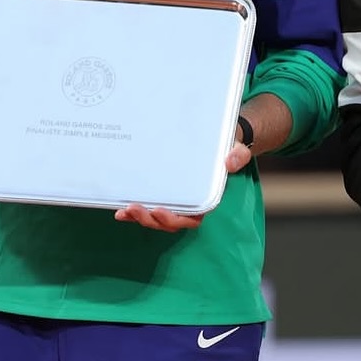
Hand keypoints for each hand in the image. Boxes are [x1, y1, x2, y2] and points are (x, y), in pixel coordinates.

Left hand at [114, 131, 252, 231]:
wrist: (224, 139)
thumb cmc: (230, 146)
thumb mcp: (237, 148)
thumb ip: (238, 155)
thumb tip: (230, 162)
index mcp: (208, 199)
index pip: (192, 218)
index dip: (174, 219)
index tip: (160, 211)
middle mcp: (192, 204)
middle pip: (170, 222)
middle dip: (150, 220)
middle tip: (133, 209)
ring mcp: (178, 200)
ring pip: (158, 218)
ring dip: (141, 217)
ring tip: (124, 211)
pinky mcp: (167, 193)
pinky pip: (152, 207)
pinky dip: (137, 211)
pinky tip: (121, 209)